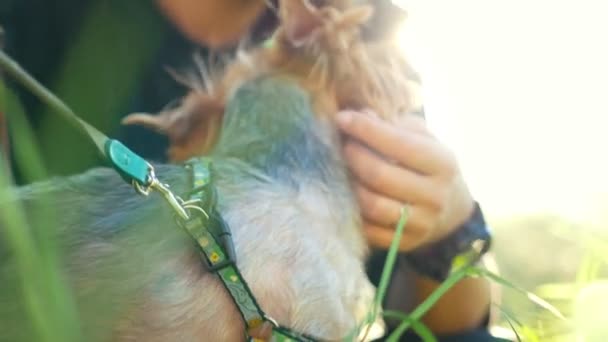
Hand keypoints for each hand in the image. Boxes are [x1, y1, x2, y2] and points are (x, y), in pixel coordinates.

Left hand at [335, 110, 474, 250]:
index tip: (342, 117)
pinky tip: (347, 194)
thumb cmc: (429, 166)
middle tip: (341, 145)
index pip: (399, 143)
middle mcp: (435, 196)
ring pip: (372, 206)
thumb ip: (396, 126)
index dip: (366, 129)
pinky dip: (353, 211)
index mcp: (443, 164)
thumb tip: (362, 115)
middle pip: (380, 176)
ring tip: (342, 169)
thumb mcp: (425, 141)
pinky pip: (369, 230)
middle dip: (354, 156)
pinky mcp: (403, 244)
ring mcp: (420, 224)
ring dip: (350, 185)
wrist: (452, 213)